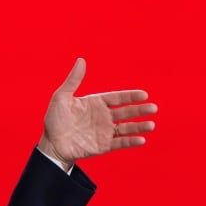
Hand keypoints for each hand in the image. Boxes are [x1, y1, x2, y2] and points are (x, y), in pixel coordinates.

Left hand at [38, 58, 157, 169]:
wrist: (51, 143)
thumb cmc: (55, 119)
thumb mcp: (62, 97)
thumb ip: (73, 80)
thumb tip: (81, 60)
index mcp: (95, 103)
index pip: (117, 98)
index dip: (130, 96)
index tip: (144, 94)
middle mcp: (103, 116)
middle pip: (125, 112)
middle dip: (139, 110)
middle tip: (153, 108)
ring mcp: (104, 131)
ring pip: (126, 128)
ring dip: (139, 126)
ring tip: (151, 125)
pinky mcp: (103, 146)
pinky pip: (120, 143)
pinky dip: (130, 141)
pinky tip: (141, 139)